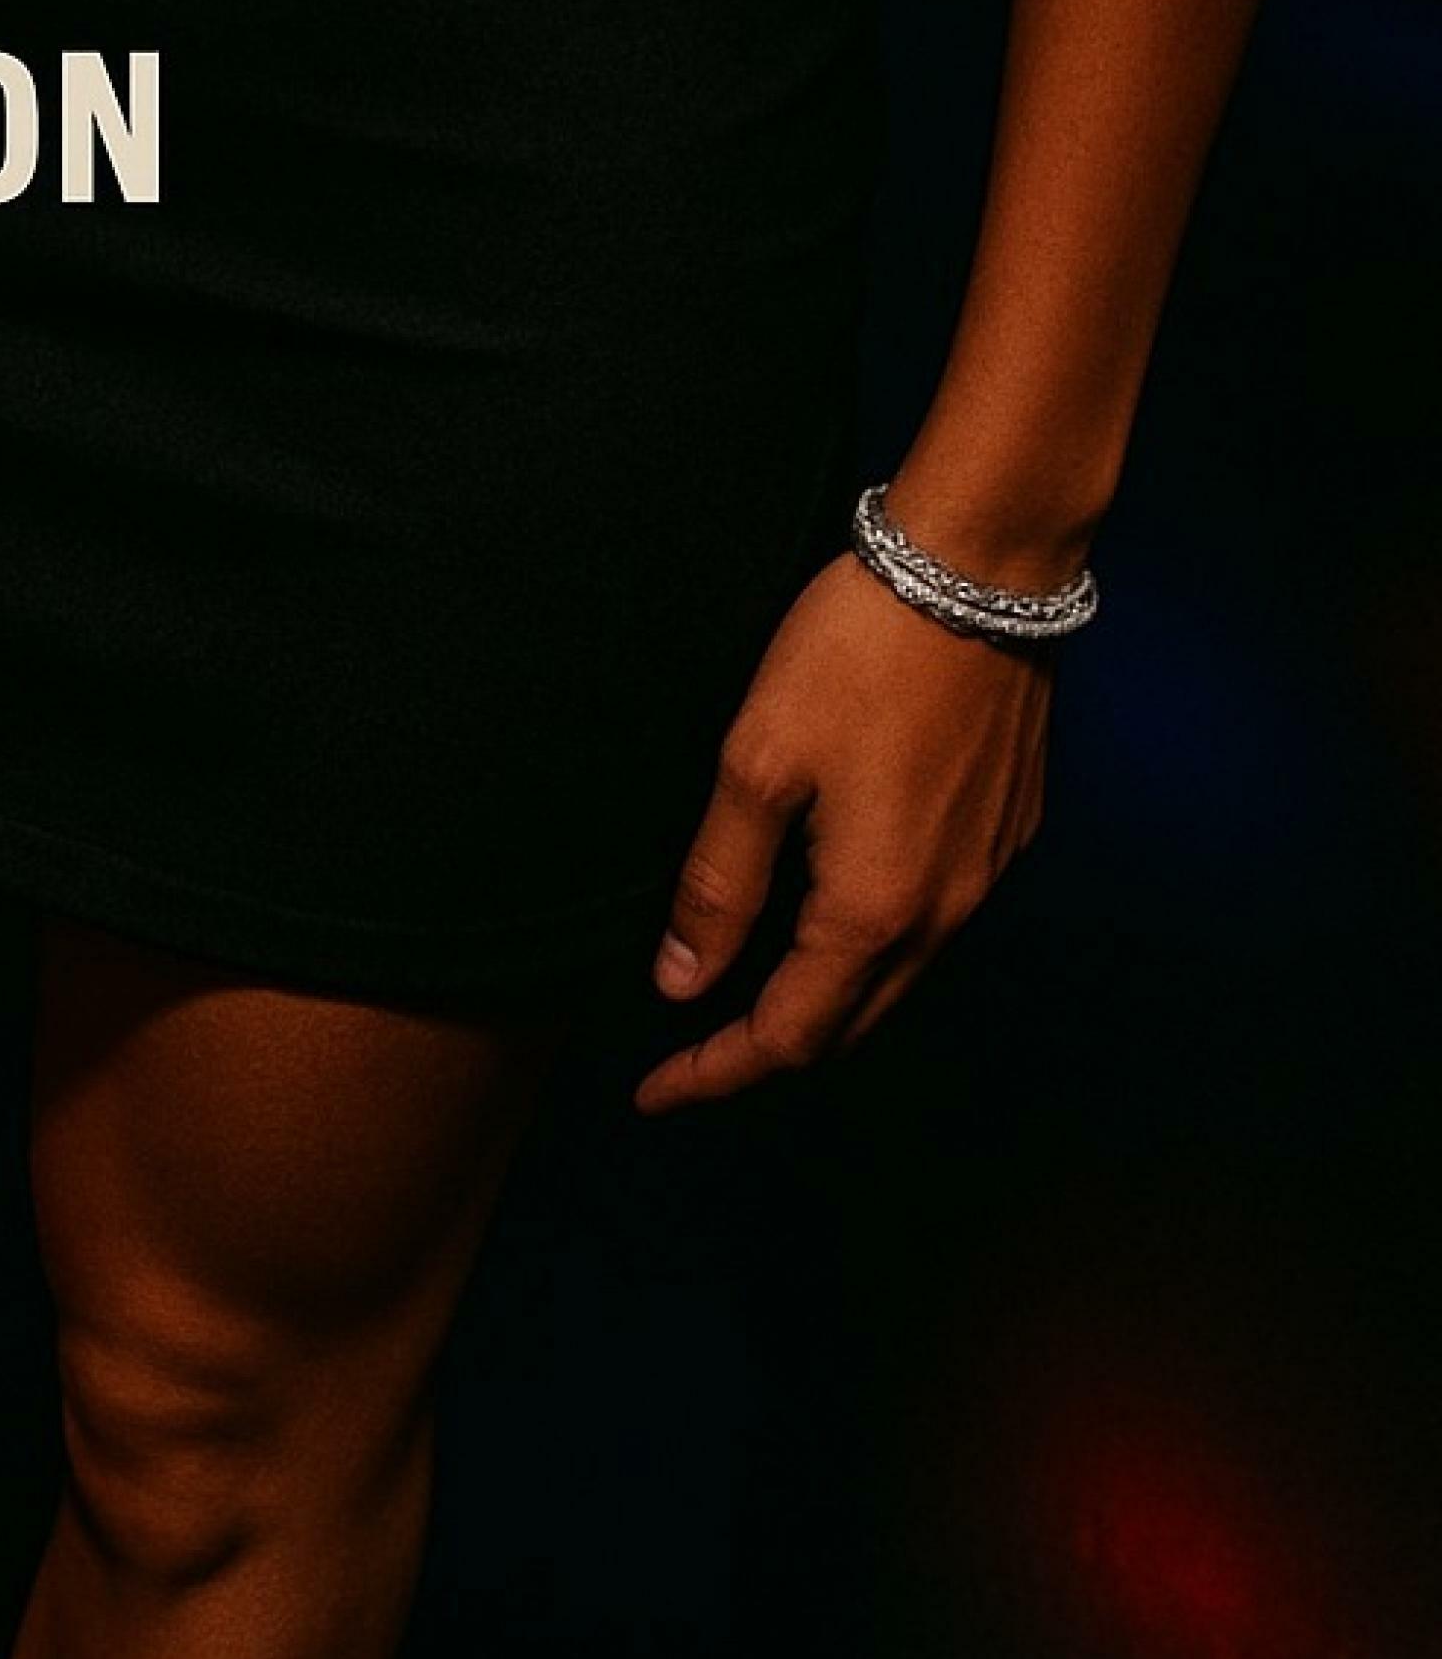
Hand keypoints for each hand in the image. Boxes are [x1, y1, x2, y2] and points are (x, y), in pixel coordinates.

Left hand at [635, 552, 1050, 1112]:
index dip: (714, 1072)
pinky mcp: (1004, 830)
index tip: (654, 1093)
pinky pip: (930, 925)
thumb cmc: (858, 653)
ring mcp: (984, 871)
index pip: (786, 1037)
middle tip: (691, 1054)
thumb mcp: (756, 767)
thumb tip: (682, 983)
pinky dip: (868, 950)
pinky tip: (824, 920)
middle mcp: (944, 910)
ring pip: (893, 981)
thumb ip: (719, 886)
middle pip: (846, 1026)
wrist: (982, 566)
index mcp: (874, 909)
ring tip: (747, 994)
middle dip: (765, 1050)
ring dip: (820, 1003)